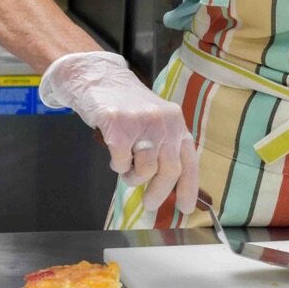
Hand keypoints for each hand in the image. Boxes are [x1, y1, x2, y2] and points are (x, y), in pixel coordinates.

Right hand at [39, 51, 197, 213]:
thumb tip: (171, 185)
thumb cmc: (126, 105)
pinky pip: (121, 163)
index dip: (189, 188)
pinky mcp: (119, 127)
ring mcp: (142, 124)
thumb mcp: (155, 121)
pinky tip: (114, 151)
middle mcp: (165, 122)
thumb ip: (165, 146)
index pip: (189, 161)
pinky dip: (117, 164)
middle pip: (169, 170)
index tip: (185, 208)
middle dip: (158, 193)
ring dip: (132, 175)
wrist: (99, 79)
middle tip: (149, 202)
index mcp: (177, 122)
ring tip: (125, 163)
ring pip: (144, 170)